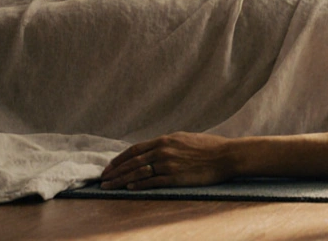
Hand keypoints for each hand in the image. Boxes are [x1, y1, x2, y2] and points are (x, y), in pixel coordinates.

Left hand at [100, 132, 232, 190]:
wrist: (225, 156)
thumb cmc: (208, 147)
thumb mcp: (184, 138)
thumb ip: (167, 143)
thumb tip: (154, 148)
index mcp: (164, 140)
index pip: (134, 150)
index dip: (119, 159)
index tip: (109, 167)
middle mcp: (163, 151)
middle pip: (132, 162)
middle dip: (114, 172)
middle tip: (102, 179)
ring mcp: (168, 164)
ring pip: (138, 173)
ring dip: (121, 180)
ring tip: (109, 187)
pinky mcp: (175, 178)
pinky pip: (152, 182)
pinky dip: (138, 185)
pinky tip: (129, 189)